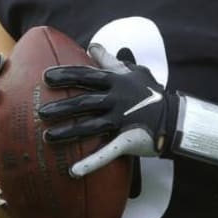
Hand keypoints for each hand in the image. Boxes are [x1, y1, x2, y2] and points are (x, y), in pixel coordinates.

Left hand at [39, 44, 177, 177]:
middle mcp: (118, 100)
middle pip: (85, 102)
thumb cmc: (151, 94)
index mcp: (118, 83)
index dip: (67, 75)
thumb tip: (92, 46)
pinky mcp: (128, 140)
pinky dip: (91, 163)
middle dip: (62, 107)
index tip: (46, 77)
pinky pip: (107, 152)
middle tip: (41, 112)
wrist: (176, 118)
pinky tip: (73, 172)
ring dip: (68, 132)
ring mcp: (122, 120)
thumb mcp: (135, 73)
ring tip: (48, 137)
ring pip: (90, 126)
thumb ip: (111, 61)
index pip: (88, 76)